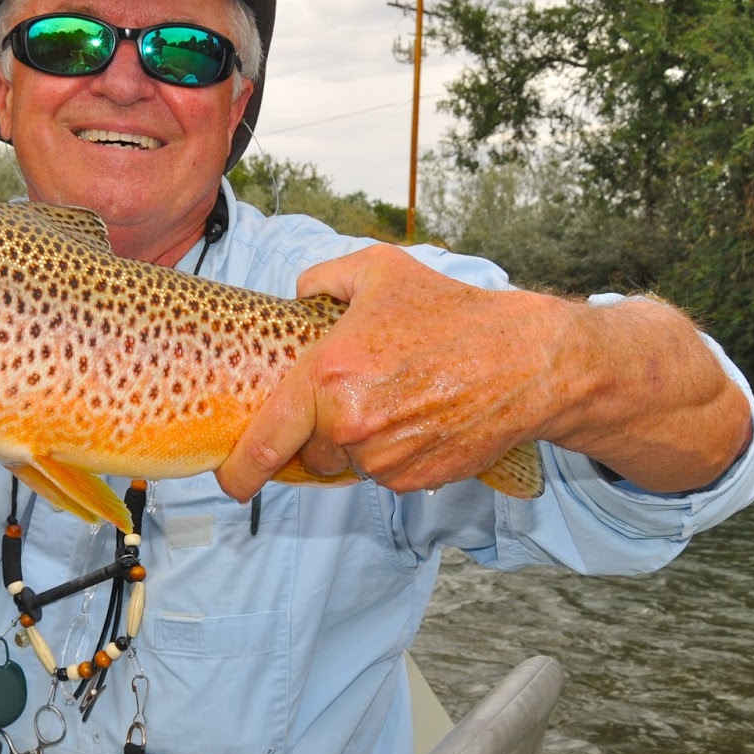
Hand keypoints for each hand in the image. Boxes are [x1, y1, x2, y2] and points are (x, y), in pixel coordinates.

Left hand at [215, 245, 561, 499]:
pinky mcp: (414, 480)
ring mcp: (384, 458)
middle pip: (309, 452)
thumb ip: (322, 278)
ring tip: (400, 398)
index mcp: (328, 374)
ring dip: (360, 442)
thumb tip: (297, 294)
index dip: (240, 470)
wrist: (525, 362)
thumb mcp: (380, 270)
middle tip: (361, 396)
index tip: (228, 482)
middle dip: (321, 432)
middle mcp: (350, 423)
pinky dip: (393, 455)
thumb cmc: (452, 313)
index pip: (267, 440)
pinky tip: (420, 418)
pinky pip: (383, 475)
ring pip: (348, 463)